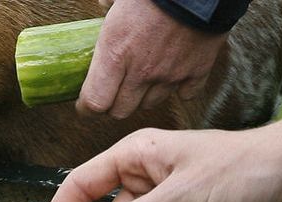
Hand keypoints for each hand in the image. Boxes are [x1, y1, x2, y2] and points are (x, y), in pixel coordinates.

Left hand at [77, 0, 227, 118]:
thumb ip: (107, 7)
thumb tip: (103, 3)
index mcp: (115, 54)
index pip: (95, 102)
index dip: (86, 108)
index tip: (84, 106)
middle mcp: (141, 71)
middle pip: (121, 110)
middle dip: (113, 106)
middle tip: (111, 94)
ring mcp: (170, 74)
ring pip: (150, 104)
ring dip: (143, 97)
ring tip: (141, 82)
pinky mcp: (197, 71)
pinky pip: (185, 94)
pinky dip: (179, 90)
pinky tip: (173, 77)